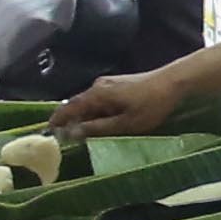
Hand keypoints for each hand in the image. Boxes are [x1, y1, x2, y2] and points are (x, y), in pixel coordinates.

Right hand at [53, 68, 191, 141]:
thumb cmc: (151, 105)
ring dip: (84, 117)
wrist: (173, 82)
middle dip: (70, 120)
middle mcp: (98, 85)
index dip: (58, 119)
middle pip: (78, 104)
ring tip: (80, 133)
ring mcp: (108, 83)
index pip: (70, 107)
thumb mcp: (125, 124)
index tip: (48, 131)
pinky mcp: (117, 84)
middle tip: (63, 137)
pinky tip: (100, 122)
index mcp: (97, 94)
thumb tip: (73, 133)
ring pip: (89, 102)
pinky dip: (95, 111)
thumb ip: (98, 128)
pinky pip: (99, 100)